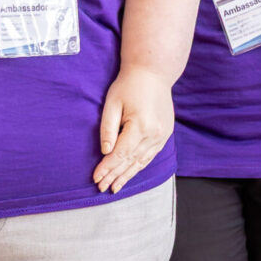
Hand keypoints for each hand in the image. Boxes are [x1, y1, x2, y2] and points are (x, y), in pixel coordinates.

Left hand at [93, 66, 173, 193]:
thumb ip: (108, 129)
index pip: (120, 154)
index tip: (95, 178)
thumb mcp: (112, 103)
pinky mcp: (165, 133)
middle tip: (102, 188)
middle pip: (132, 161)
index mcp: (140, 126)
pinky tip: (131, 173)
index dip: (107, 168)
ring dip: (128, 175)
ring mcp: (162, 134)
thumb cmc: (129, 85)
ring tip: (115, 187)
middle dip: (115, 176)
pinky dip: (140, 165)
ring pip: (143, 161)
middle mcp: (154, 133)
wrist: (154, 72)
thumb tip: (105, 152)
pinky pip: (151, 154)